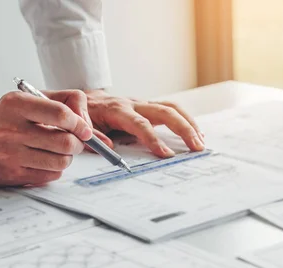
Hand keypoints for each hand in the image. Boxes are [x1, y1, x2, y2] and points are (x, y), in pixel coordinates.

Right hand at [0, 91, 92, 186]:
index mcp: (16, 105)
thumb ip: (66, 104)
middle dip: (77, 143)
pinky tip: (44, 160)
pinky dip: (54, 169)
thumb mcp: (31, 99)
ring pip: (60, 161)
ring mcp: (9, 154)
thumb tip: (92, 129)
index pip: (60, 114)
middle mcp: (10, 130)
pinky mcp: (11, 174)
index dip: (79, 124)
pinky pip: (49, 175)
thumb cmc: (7, 118)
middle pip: (65, 142)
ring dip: (67, 158)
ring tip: (59, 151)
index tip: (84, 129)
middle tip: (74, 141)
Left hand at [84, 89, 204, 156]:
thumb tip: (109, 147)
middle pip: (164, 112)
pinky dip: (185, 121)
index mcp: (117, 110)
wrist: (83, 98)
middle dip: (183, 129)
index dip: (153, 139)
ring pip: (171, 108)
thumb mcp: (81, 125)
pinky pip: (170, 110)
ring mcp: (142, 104)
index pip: (139, 124)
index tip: (166, 154)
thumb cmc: (83, 114)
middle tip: (196, 147)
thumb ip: (93, 136)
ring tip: (201, 141)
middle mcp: (133, 104)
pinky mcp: (147, 107)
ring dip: (189, 124)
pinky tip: (195, 133)